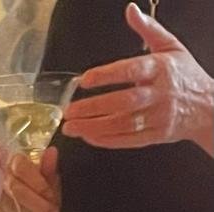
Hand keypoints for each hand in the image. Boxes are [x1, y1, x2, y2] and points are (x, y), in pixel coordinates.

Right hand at [0, 149, 61, 211]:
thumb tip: (52, 152)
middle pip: (17, 192)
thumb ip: (47, 166)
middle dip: (38, 206)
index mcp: (11, 163)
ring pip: (10, 210)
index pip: (23, 170)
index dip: (39, 184)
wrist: (4, 189)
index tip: (53, 196)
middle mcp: (0, 179)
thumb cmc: (28, 180)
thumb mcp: (40, 172)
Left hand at [62, 3, 213, 155]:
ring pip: (123, 124)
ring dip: (94, 127)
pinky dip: (107, 140)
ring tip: (72, 127)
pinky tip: (89, 137)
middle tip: (69, 111)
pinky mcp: (156, 136)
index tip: (84, 80)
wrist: (207, 107)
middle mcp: (159, 93)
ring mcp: (158, 117)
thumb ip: (149, 29)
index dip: (107, 75)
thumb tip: (131, 10)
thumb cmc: (186, 76)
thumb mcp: (172, 47)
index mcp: (161, 68)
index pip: (131, 70)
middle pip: (123, 101)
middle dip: (94, 107)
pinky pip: (128, 141)